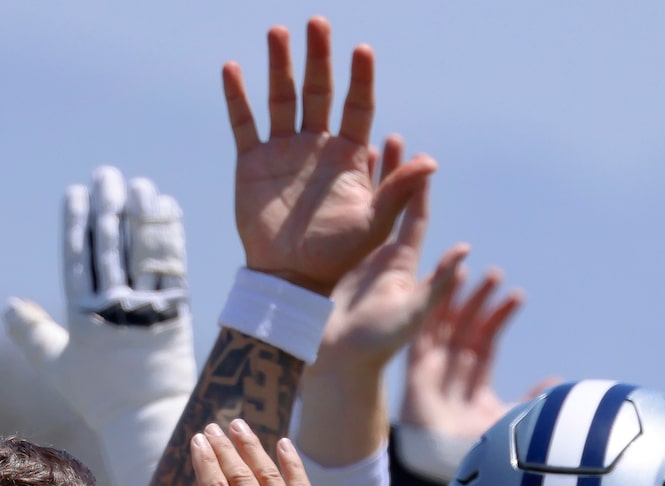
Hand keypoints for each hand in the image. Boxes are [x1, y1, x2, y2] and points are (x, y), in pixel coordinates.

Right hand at [5, 166, 196, 485]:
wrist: (148, 419)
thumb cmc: (100, 396)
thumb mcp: (58, 365)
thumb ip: (32, 333)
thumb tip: (8, 306)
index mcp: (84, 316)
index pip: (78, 258)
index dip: (76, 222)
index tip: (75, 193)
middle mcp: (115, 307)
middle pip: (109, 245)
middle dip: (106, 205)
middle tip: (106, 176)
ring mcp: (147, 307)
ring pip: (141, 249)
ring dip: (140, 211)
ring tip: (138, 184)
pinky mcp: (176, 310)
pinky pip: (170, 263)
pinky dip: (167, 233)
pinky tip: (165, 207)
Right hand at [223, 19, 433, 294]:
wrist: (289, 281)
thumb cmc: (336, 258)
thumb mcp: (375, 226)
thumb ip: (399, 192)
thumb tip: (432, 161)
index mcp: (348, 156)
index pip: (357, 106)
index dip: (360, 79)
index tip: (362, 51)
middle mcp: (316, 146)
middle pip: (319, 91)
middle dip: (319, 57)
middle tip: (318, 23)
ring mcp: (283, 151)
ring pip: (282, 98)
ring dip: (280, 65)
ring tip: (278, 32)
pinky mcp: (252, 163)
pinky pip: (244, 124)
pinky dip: (237, 97)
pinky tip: (233, 68)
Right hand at [315, 159, 466, 374]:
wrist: (337, 365)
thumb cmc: (377, 344)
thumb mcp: (414, 313)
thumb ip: (438, 282)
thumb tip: (465, 249)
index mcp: (402, 264)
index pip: (415, 216)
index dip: (418, 186)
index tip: (419, 155)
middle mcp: (380, 259)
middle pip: (388, 207)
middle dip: (390, 174)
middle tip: (389, 137)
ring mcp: (354, 262)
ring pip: (358, 213)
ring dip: (359, 182)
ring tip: (356, 149)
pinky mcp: (330, 269)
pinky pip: (333, 228)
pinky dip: (332, 204)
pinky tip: (324, 181)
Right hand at [401, 266, 539, 441]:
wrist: (445, 467)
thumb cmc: (474, 451)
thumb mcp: (508, 420)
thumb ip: (529, 400)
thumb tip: (555, 385)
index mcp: (475, 379)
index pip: (488, 338)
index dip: (500, 315)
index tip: (517, 296)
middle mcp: (453, 370)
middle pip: (465, 325)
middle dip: (479, 299)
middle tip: (495, 274)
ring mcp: (434, 370)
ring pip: (443, 325)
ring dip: (453, 299)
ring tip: (464, 269)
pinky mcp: (416, 374)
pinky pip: (421, 337)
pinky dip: (427, 314)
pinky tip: (436, 291)